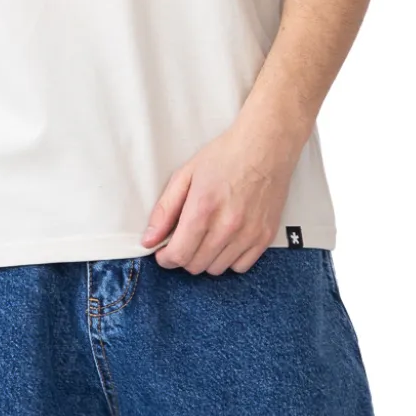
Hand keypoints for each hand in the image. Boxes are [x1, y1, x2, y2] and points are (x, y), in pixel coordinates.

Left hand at [141, 111, 302, 274]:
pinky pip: (241, 266)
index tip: (164, 253)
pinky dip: (229, 259)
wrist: (266, 146)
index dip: (166, 259)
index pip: (179, 255)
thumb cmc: (226, 156)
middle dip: (184, 257)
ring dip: (206, 259)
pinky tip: (226, 242)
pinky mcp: (265, 236)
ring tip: (206, 238)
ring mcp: (249, 233)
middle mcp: (227, 226)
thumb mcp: (186, 175)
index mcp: (203, 209)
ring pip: (217, 269)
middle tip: (184, 241)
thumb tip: (149, 239)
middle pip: (196, 265)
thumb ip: (165, 210)